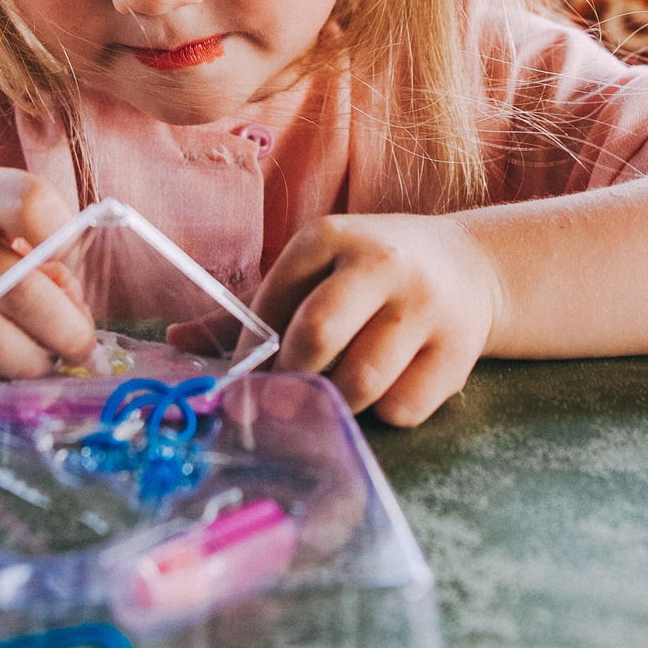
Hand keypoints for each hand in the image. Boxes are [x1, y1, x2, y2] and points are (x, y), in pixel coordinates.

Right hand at [0, 166, 93, 375]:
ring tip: (50, 364)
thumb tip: (75, 317)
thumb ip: (31, 256)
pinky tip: (8, 369)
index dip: (63, 235)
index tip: (69, 258)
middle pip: (18, 287)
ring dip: (34, 361)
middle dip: (66, 328)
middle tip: (85, 348)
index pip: (28, 201)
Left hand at [250, 214, 501, 425]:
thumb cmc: (369, 276)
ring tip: (335, 394)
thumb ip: (254, 307)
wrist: (469, 265)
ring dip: (338, 403)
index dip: (252, 353)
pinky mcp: (458, 349)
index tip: (248, 379)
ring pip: (361, 383)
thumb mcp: (316, 269)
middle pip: (317, 335)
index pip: (272, 302)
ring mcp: (424, 305)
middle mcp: (381, 263)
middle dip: (290, 380)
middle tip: (285, 398)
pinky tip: (386, 390)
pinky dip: (385, 412)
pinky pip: (403, 407)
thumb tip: (179, 340)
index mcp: (332, 236)